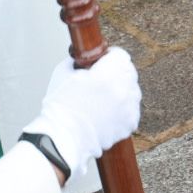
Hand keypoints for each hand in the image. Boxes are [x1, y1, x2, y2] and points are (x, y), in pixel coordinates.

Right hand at [24, 48, 141, 179]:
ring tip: (103, 100)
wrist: (62, 137)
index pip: (119, 55)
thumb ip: (79, 61)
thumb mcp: (64, 71)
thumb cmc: (60, 106)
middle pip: (128, 72)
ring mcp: (129, 107)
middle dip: (116, 73)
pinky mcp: (130, 124)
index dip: (109, 57)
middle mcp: (123, 88)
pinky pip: (131, 111)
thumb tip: (85, 59)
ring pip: (132, 91)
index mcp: (108, 72)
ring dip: (121, 92)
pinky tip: (107, 113)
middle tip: (102, 81)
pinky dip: (122, 111)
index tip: (103, 61)